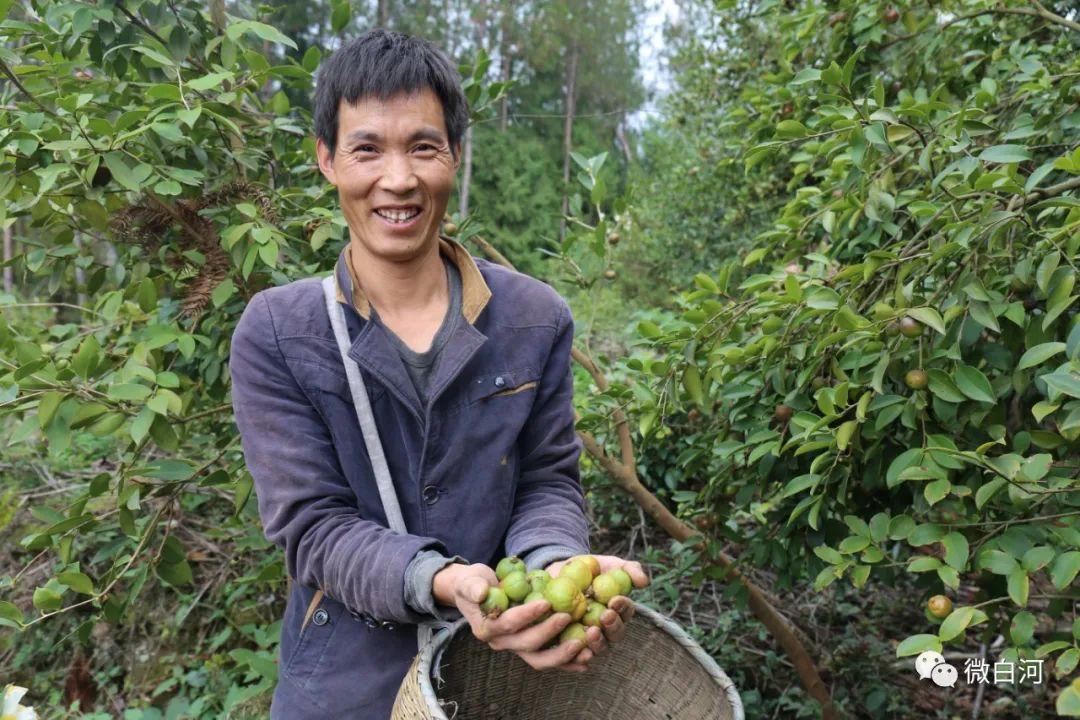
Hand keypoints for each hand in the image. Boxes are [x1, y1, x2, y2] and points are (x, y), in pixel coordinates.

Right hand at [432, 563, 589, 671]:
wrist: (478, 594)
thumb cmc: (474, 583)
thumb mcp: (469, 580)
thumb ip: (473, 586)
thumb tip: (481, 592)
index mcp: (486, 629)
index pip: (507, 625)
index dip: (526, 615)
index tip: (546, 602)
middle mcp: (501, 643)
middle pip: (526, 645)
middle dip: (548, 632)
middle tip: (567, 616)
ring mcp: (516, 649)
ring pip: (539, 660)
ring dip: (562, 655)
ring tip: (584, 645)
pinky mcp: (529, 649)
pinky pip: (549, 659)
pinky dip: (567, 662)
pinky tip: (586, 661)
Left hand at [543, 555, 648, 663]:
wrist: (559, 574)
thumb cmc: (589, 568)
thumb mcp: (609, 564)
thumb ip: (629, 569)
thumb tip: (644, 582)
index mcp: (618, 611)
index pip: (625, 612)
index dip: (623, 607)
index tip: (615, 600)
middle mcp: (606, 629)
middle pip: (614, 635)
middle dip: (613, 626)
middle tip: (605, 616)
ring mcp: (588, 639)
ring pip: (598, 648)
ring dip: (598, 643)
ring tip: (592, 633)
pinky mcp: (569, 644)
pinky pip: (574, 656)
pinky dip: (576, 657)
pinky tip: (575, 651)